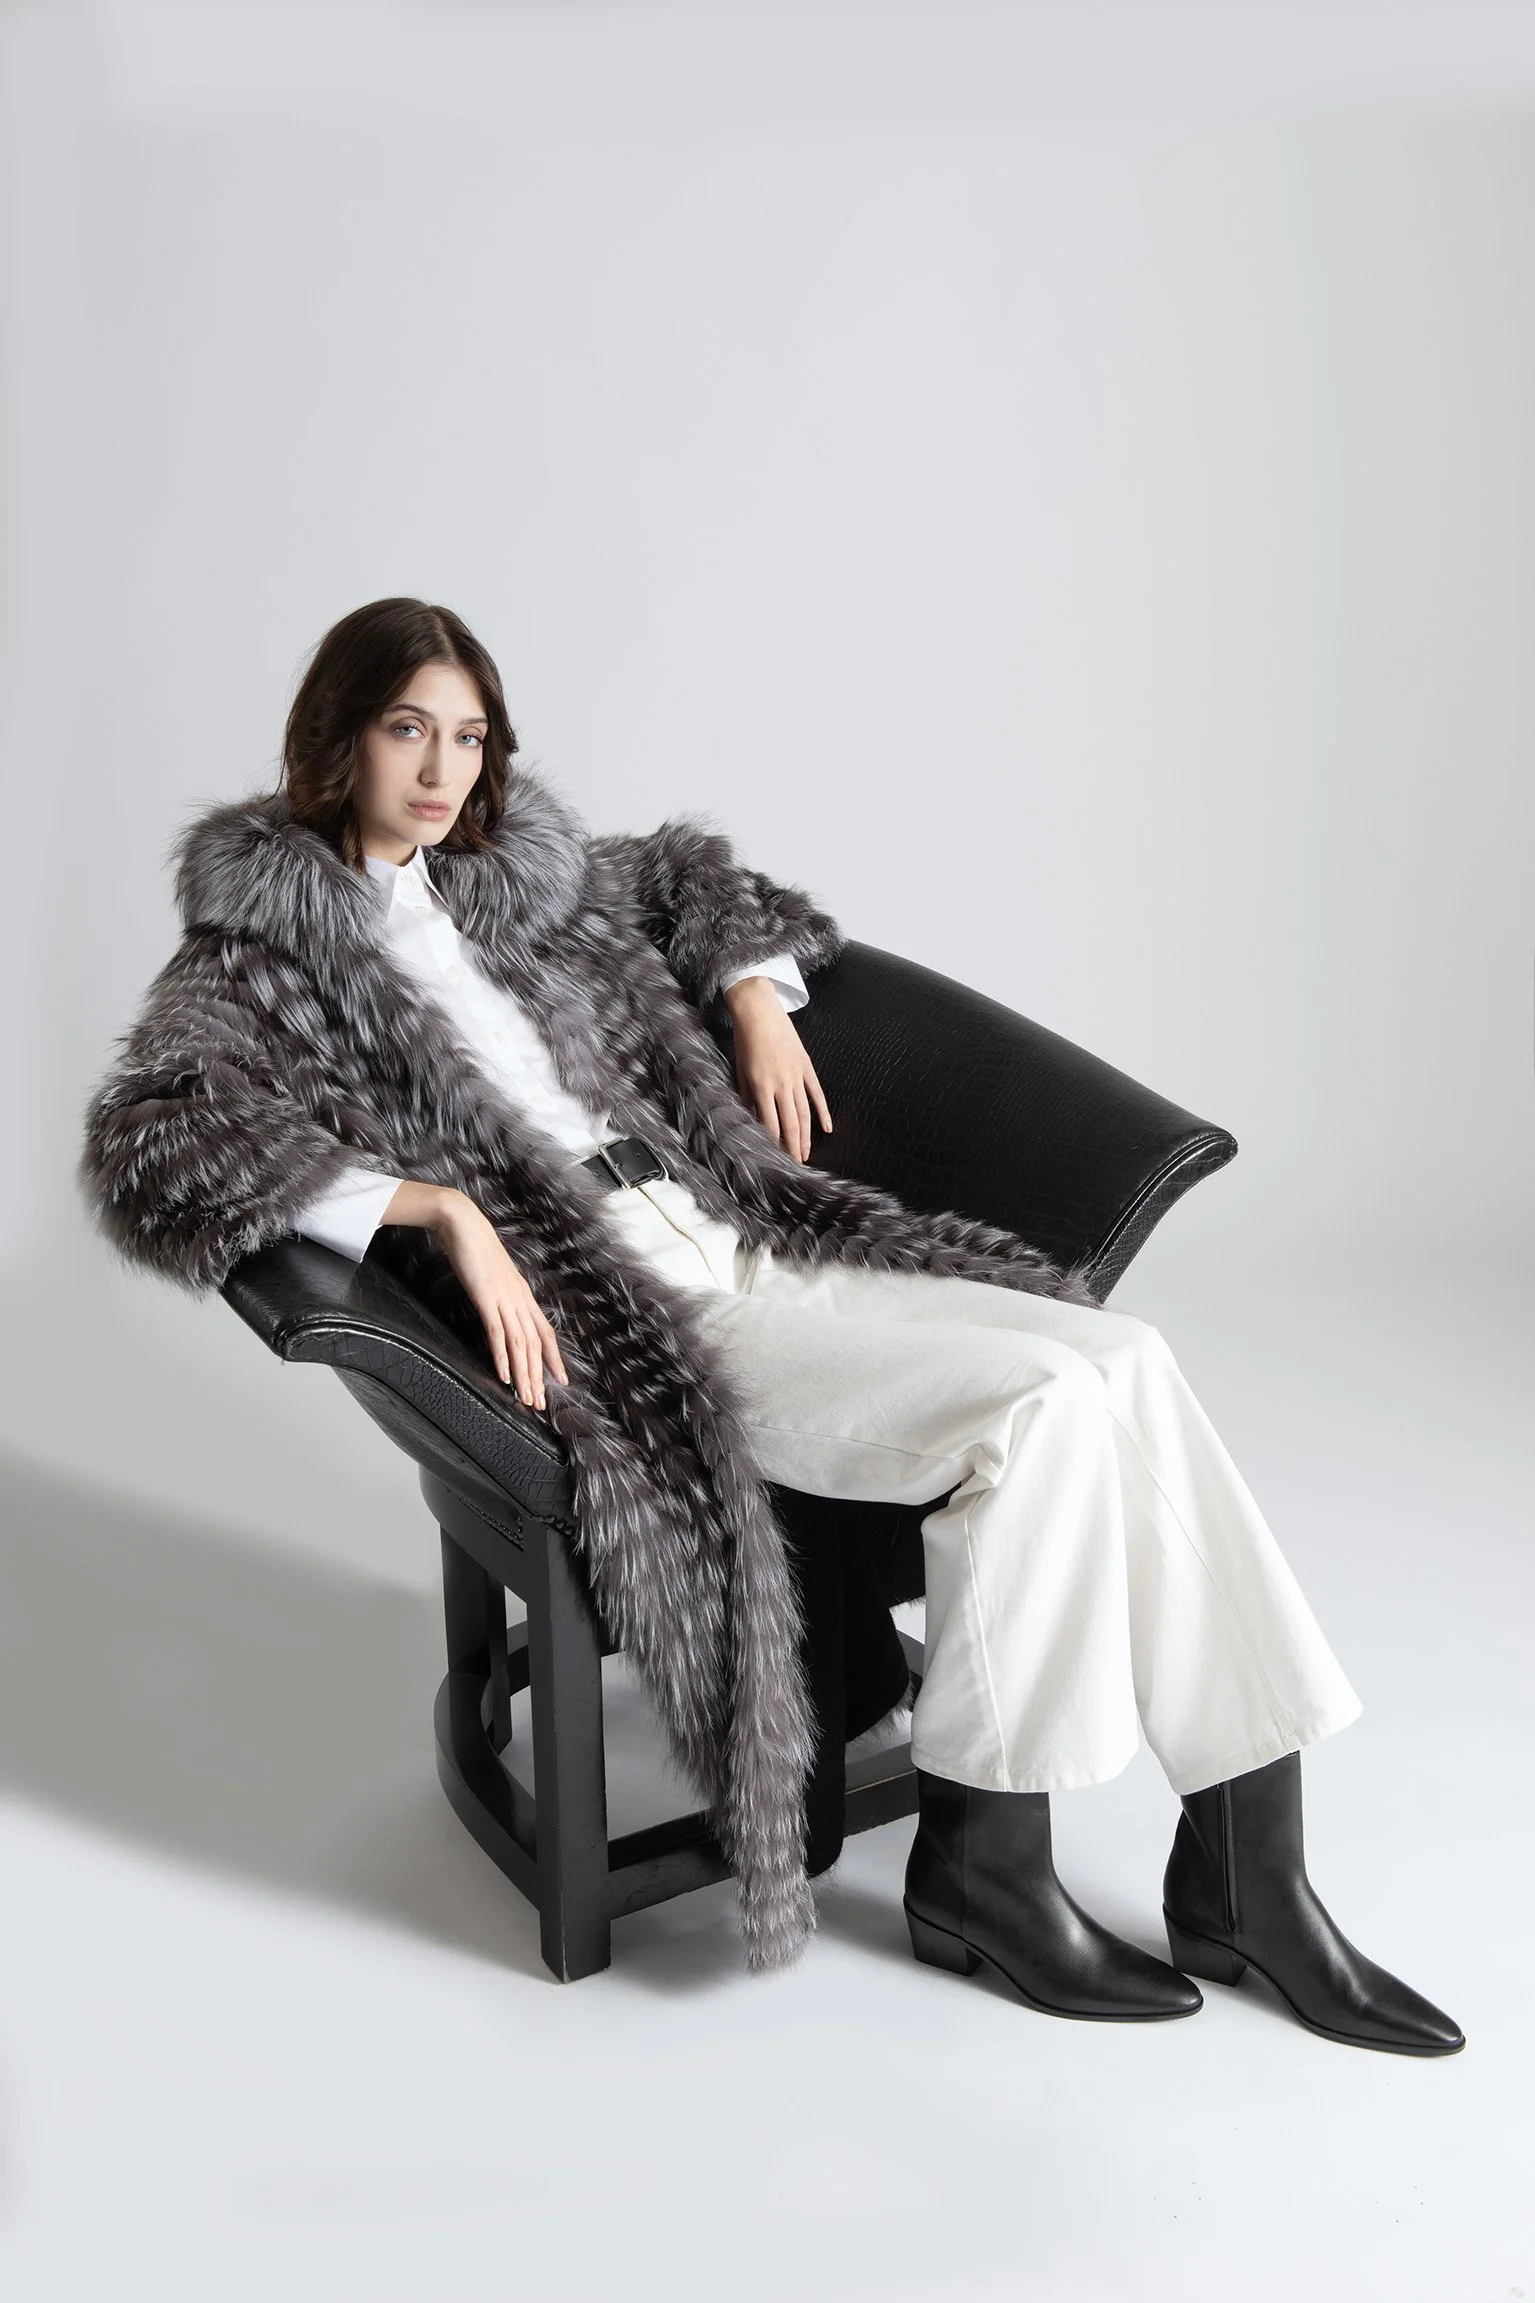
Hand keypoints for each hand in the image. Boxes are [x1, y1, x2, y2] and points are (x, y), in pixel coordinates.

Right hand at [381, 1182, 568, 1408]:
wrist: (463, 1223)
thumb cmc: (476, 1248)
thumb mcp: (495, 1276)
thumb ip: (502, 1295)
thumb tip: (503, 1312)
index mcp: (524, 1295)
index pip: (546, 1332)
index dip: (554, 1358)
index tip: (560, 1380)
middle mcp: (520, 1299)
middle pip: (535, 1345)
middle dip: (538, 1377)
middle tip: (540, 1404)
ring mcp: (504, 1299)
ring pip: (521, 1344)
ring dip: (524, 1374)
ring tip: (526, 1398)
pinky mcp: (486, 1297)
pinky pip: (497, 1332)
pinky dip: (502, 1356)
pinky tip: (504, 1375)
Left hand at [722, 975, 832, 1163]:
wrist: (760, 1011)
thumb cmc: (745, 1040)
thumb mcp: (740, 1070)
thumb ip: (746, 1096)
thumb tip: (750, 1119)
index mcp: (762, 1086)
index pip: (770, 1123)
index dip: (774, 1144)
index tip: (775, 1159)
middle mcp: (781, 1084)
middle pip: (791, 1123)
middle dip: (793, 1147)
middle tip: (795, 1165)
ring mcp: (797, 1076)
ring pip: (805, 1113)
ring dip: (806, 1136)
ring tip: (806, 1154)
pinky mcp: (806, 1067)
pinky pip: (817, 1093)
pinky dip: (823, 1112)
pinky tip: (827, 1128)